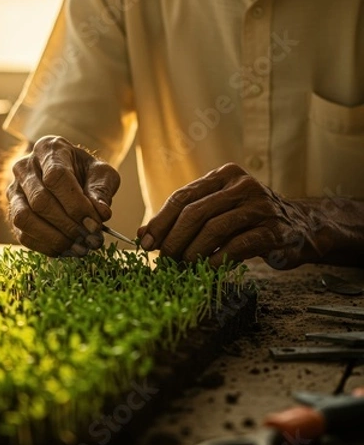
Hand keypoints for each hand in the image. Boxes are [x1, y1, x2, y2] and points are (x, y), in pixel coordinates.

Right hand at [6, 135, 119, 255]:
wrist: (69, 174)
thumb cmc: (86, 172)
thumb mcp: (101, 173)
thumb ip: (102, 191)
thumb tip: (102, 214)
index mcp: (49, 149)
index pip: (56, 177)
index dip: (76, 204)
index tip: (96, 223)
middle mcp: (25, 167)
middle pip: (40, 201)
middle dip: (68, 225)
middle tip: (92, 240)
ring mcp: (14, 190)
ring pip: (24, 218)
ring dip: (54, 238)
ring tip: (80, 248)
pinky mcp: (12, 212)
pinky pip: (22, 234)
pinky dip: (46, 247)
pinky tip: (68, 250)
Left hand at [138, 163, 325, 268]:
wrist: (300, 227)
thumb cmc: (249, 220)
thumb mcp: (217, 211)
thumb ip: (185, 218)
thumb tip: (144, 234)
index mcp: (224, 176)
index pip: (182, 197)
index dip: (160, 221)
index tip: (145, 243)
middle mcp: (242, 185)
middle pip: (195, 211)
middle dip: (173, 239)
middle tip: (163, 259)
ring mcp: (260, 206)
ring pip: (213, 228)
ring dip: (192, 252)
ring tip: (182, 266)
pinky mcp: (274, 230)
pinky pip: (237, 245)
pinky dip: (216, 259)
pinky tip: (206, 268)